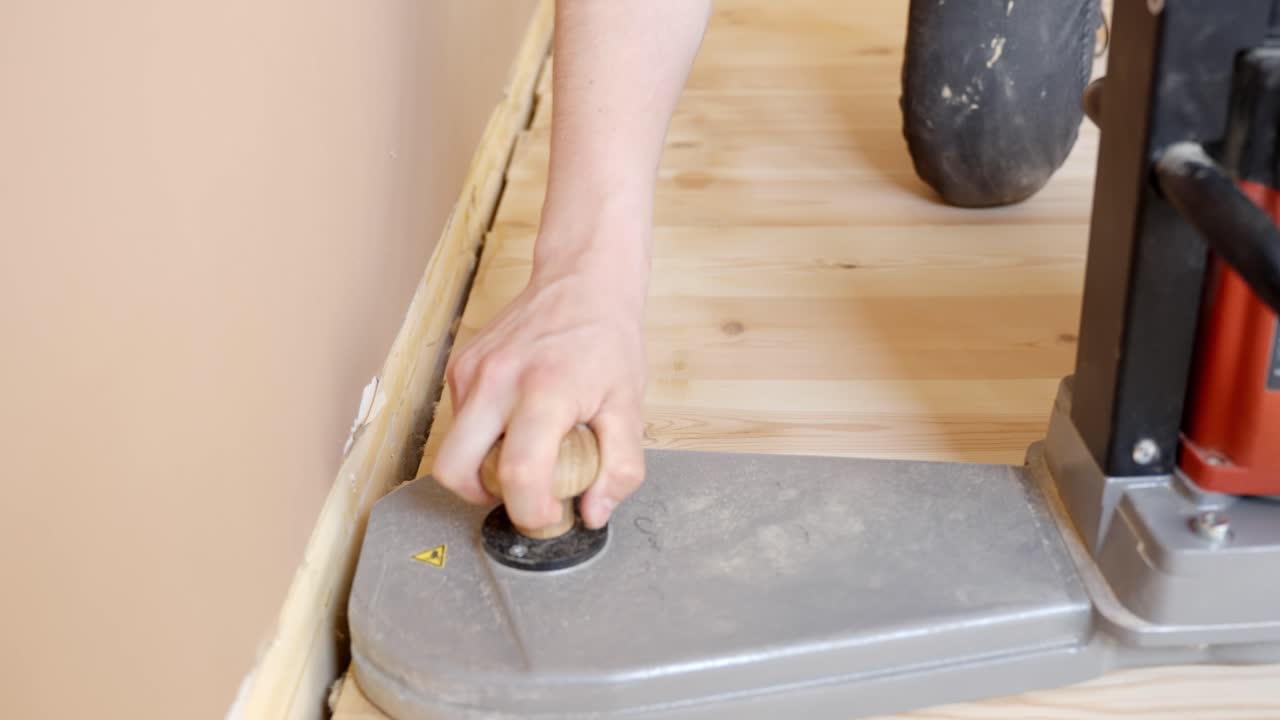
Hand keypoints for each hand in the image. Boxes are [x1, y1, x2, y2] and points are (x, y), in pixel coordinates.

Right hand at [431, 243, 647, 532]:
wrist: (582, 280)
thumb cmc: (607, 340)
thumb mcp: (629, 407)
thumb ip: (620, 467)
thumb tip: (593, 512)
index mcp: (545, 391)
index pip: (519, 473)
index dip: (531, 511)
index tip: (549, 514)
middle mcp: (497, 380)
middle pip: (454, 470)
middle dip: (483, 496)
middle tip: (521, 492)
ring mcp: (472, 371)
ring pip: (454, 447)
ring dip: (484, 463)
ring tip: (529, 445)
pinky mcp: (460, 366)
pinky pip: (459, 422)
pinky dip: (483, 435)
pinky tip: (517, 418)